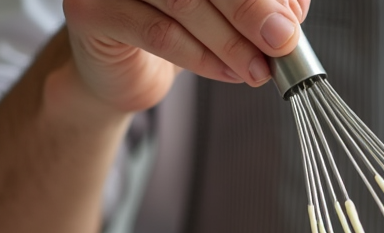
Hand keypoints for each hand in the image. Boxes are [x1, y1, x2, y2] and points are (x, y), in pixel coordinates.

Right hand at [61, 0, 309, 112]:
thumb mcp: (222, 14)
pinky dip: (202, 58)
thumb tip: (291, 15)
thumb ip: (257, 6)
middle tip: (281, 42)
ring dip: (230, 42)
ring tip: (258, 69)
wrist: (119, 72)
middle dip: (251, 11)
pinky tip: (229, 73)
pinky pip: (158, 34)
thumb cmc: (172, 29)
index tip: (291, 19)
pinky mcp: (92, 11)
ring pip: (183, 3)